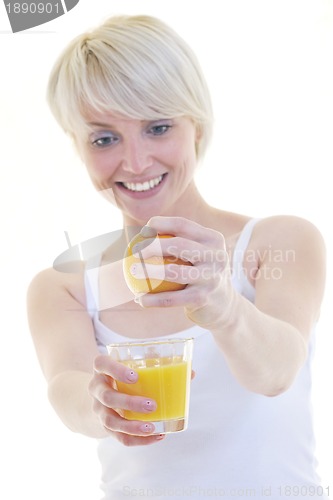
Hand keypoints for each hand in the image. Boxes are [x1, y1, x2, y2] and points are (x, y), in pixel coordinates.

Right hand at [88, 354, 164, 445]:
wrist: (104, 394)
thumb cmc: (126, 375)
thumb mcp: (134, 365)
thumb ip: (159, 366)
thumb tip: (191, 373)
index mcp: (102, 368)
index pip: (102, 364)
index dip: (116, 370)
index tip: (134, 376)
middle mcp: (97, 388)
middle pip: (107, 397)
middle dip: (129, 403)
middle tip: (152, 405)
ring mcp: (99, 409)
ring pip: (110, 421)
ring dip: (131, 426)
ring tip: (151, 428)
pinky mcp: (106, 427)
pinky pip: (119, 437)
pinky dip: (138, 440)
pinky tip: (156, 436)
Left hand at [132, 216, 235, 330]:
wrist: (223, 305)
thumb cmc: (200, 273)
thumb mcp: (197, 253)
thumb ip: (176, 241)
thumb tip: (139, 232)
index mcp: (213, 239)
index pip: (183, 225)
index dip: (159, 224)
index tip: (142, 230)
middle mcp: (216, 256)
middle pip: (179, 244)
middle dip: (153, 245)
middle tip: (134, 250)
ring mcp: (211, 278)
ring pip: (174, 272)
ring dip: (149, 271)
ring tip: (133, 271)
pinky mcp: (203, 298)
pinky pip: (172, 299)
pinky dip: (153, 300)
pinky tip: (139, 299)